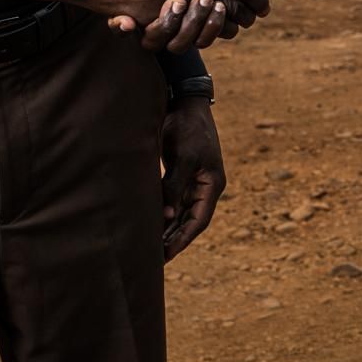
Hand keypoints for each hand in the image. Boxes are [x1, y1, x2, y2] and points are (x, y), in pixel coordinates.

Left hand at [160, 97, 224, 261]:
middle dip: (174, 239)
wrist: (183, 102)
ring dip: (167, 230)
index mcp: (213, 184)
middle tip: (154, 259)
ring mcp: (193, 181)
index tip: (168, 255)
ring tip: (150, 249)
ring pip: (180, 213)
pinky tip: (149, 224)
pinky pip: (172, 201)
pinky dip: (162, 214)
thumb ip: (175, 187)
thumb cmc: (188, 128)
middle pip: (190, 221)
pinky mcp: (181, 174)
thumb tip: (167, 217)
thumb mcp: (184, 157)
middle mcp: (205, 186)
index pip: (199, 220)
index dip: (184, 239)